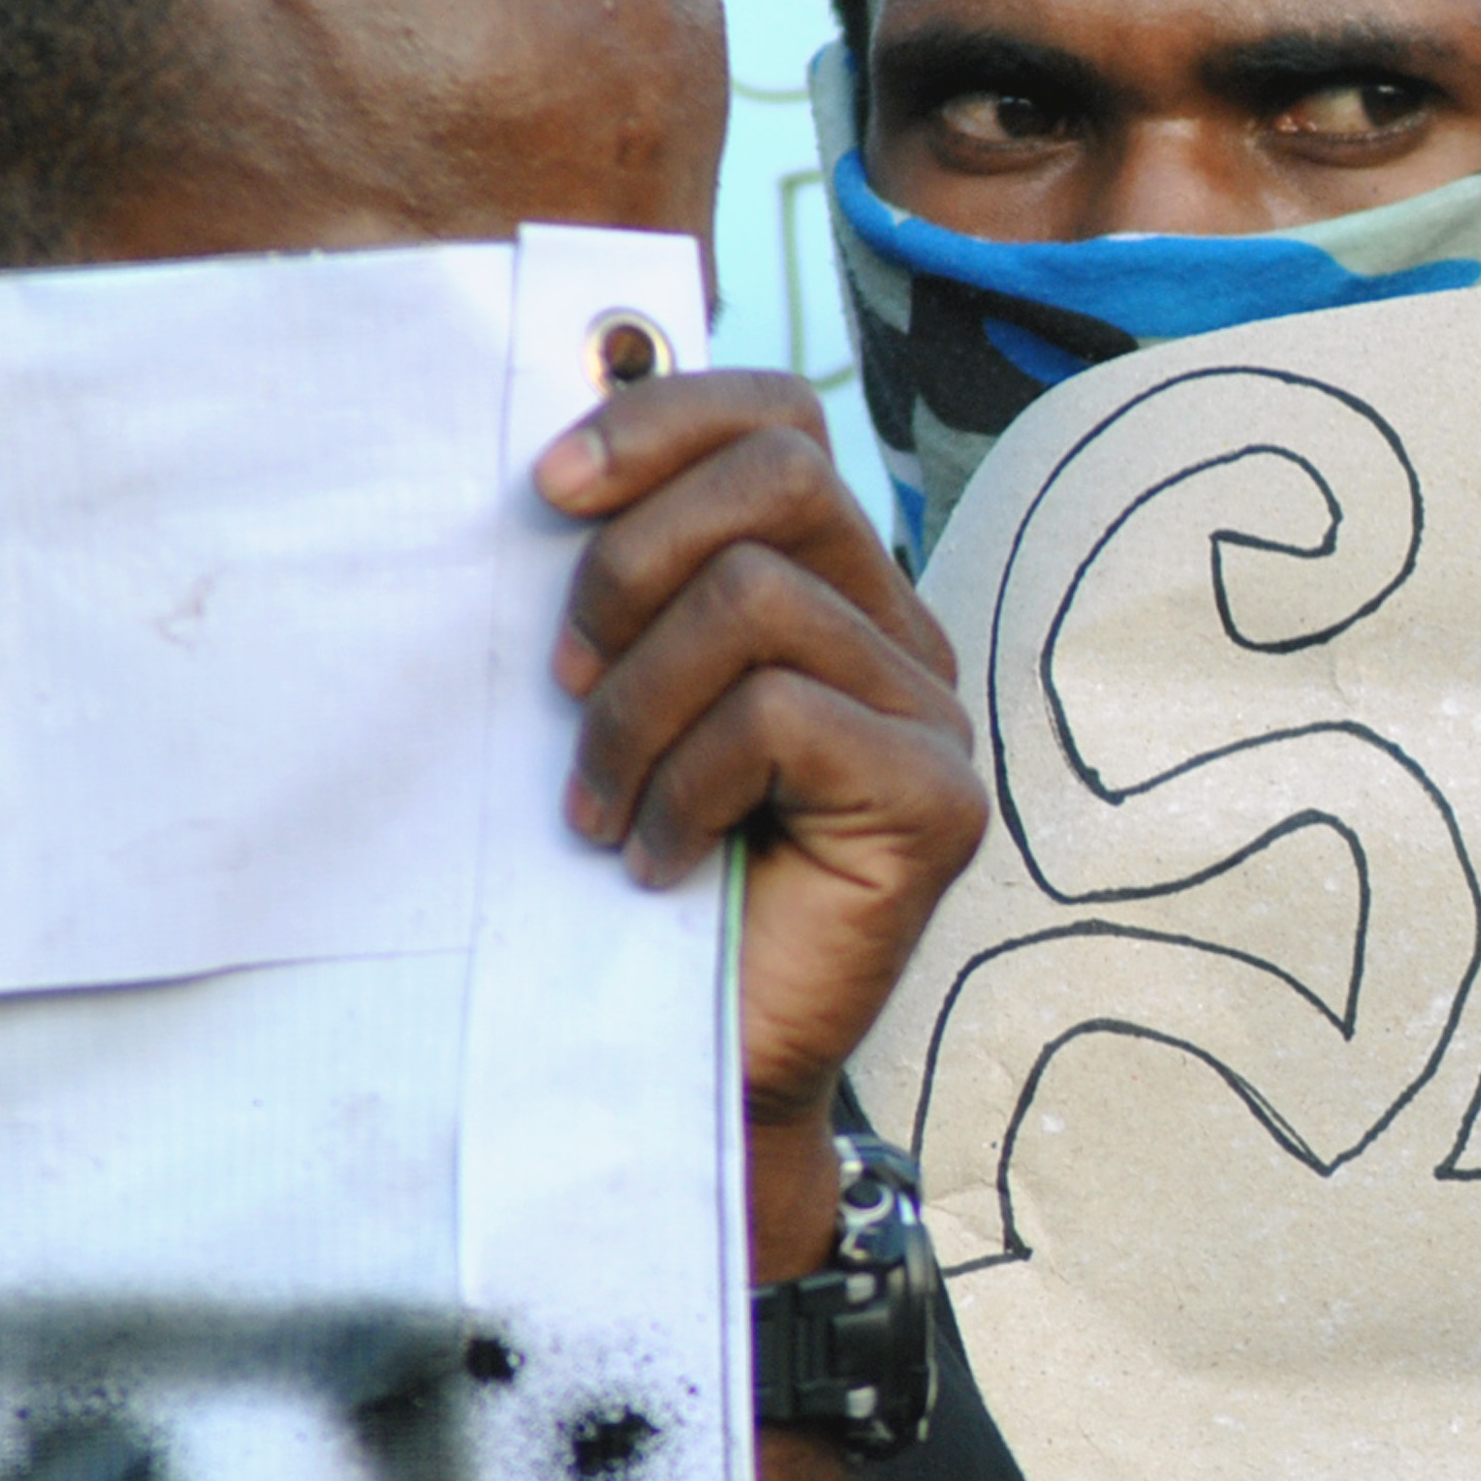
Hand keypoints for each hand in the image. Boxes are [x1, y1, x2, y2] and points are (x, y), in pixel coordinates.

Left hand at [535, 371, 987, 1282]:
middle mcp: (899, 634)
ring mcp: (932, 717)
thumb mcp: (614, 692)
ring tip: (596, 803)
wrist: (685, 1064)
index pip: (782, 416)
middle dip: (632, 556)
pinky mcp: (936, 800)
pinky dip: (682, 787)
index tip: (545, 489)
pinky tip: (655, 863)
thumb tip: (558, 451)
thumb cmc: (631, 875)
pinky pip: (781, 716)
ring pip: (760, 600)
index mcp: (829, 587)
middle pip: (785, 474)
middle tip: (561, 676)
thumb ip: (622, 581)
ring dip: (634, 705)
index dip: (663, 416)